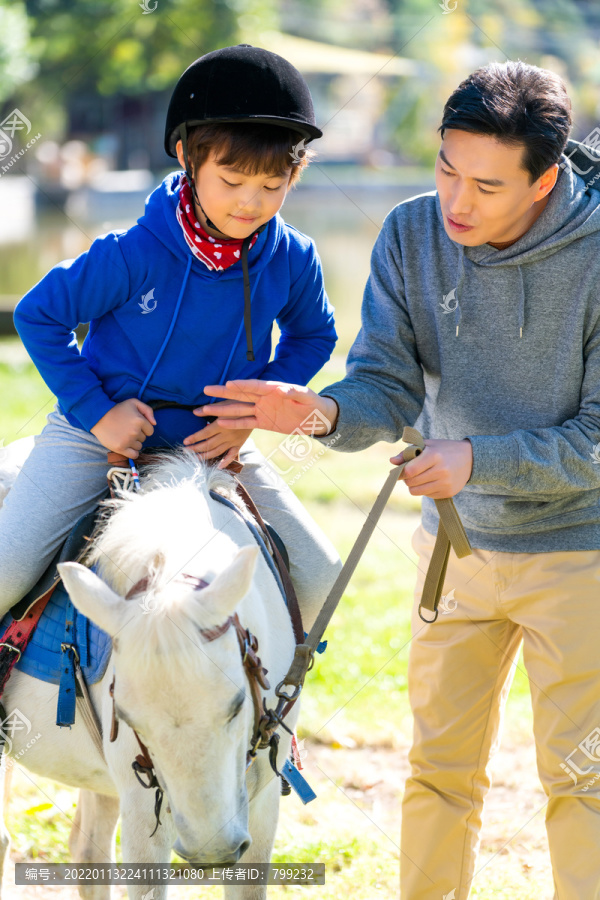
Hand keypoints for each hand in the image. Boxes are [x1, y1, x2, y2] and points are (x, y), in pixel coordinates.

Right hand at [90, 398, 155, 458]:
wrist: (98, 417)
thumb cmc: (117, 409)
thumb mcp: (133, 402)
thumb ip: (148, 410)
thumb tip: (155, 423)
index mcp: (140, 421)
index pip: (150, 431)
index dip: (143, 428)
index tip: (135, 426)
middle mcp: (135, 431)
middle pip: (143, 439)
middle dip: (137, 435)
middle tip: (127, 430)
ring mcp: (127, 441)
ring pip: (139, 446)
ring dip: (134, 443)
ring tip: (124, 436)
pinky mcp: (120, 448)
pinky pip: (134, 455)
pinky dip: (132, 453)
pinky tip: (127, 447)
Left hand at [183, 403, 252, 468]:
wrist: (257, 409)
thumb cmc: (239, 403)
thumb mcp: (224, 404)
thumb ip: (209, 409)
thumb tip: (194, 412)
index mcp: (221, 424)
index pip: (204, 434)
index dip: (194, 438)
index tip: (185, 442)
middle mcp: (227, 434)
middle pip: (208, 444)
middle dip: (196, 449)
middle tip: (185, 451)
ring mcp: (233, 441)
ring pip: (217, 452)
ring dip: (205, 456)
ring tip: (195, 458)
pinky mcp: (240, 444)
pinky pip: (232, 455)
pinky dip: (226, 462)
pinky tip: (218, 467)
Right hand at [199, 380, 338, 435]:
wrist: (316, 418)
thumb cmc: (313, 403)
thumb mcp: (306, 396)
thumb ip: (294, 392)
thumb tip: (283, 388)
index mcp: (273, 389)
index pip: (254, 386)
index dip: (241, 385)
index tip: (228, 384)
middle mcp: (264, 399)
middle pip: (240, 395)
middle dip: (223, 393)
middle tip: (206, 389)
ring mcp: (262, 410)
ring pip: (238, 409)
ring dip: (222, 409)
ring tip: (205, 409)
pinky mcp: (263, 422)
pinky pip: (245, 423)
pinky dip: (233, 423)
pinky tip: (220, 422)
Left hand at [390, 438, 472, 498]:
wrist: (471, 458)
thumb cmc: (444, 449)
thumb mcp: (427, 445)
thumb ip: (408, 453)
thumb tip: (392, 461)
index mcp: (434, 456)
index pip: (410, 470)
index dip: (401, 472)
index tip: (400, 470)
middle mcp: (441, 471)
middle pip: (411, 482)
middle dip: (407, 479)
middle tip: (411, 473)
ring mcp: (445, 483)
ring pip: (417, 491)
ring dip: (414, 486)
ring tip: (419, 477)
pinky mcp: (448, 493)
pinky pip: (427, 495)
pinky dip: (425, 489)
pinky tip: (432, 480)